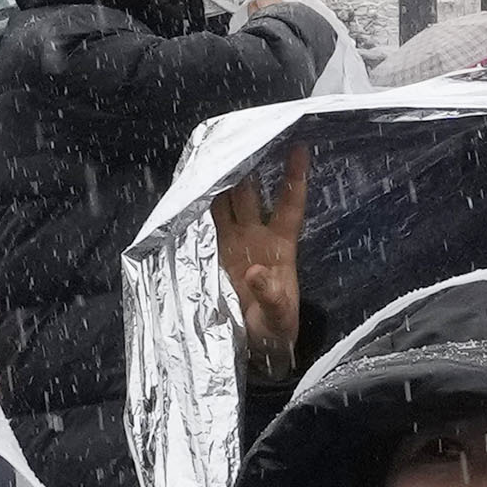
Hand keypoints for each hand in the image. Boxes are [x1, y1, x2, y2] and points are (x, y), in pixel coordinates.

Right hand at [213, 141, 312, 373]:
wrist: (255, 347)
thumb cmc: (275, 329)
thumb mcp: (278, 317)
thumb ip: (271, 296)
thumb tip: (257, 272)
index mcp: (281, 246)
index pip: (290, 204)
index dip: (293, 177)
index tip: (298, 147)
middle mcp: (256, 237)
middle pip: (250, 195)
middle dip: (245, 168)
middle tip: (238, 139)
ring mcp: (232, 244)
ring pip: (225, 203)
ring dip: (218, 182)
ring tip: (210, 154)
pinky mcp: (210, 256)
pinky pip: (203, 225)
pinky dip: (196, 208)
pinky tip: (188, 190)